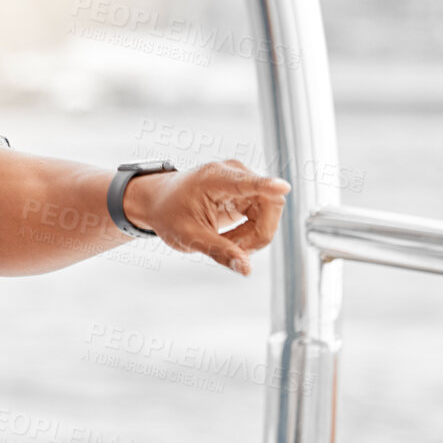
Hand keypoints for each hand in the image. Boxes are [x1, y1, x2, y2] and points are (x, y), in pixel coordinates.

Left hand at [126, 161, 290, 274]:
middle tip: (237, 250)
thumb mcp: (189, 237)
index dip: (268, 186)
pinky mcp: (246, 191)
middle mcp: (234, 174)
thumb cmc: (169, 213)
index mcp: (215, 179)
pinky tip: (231, 237)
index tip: (282, 188)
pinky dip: (251, 231)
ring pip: (270, 211)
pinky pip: (263, 214)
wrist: (159, 201)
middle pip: (270, 203)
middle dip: (259, 233)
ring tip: (227, 242)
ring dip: (254, 234)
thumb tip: (246, 268)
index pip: (248, 182)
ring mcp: (243, 181)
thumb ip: (219, 251)